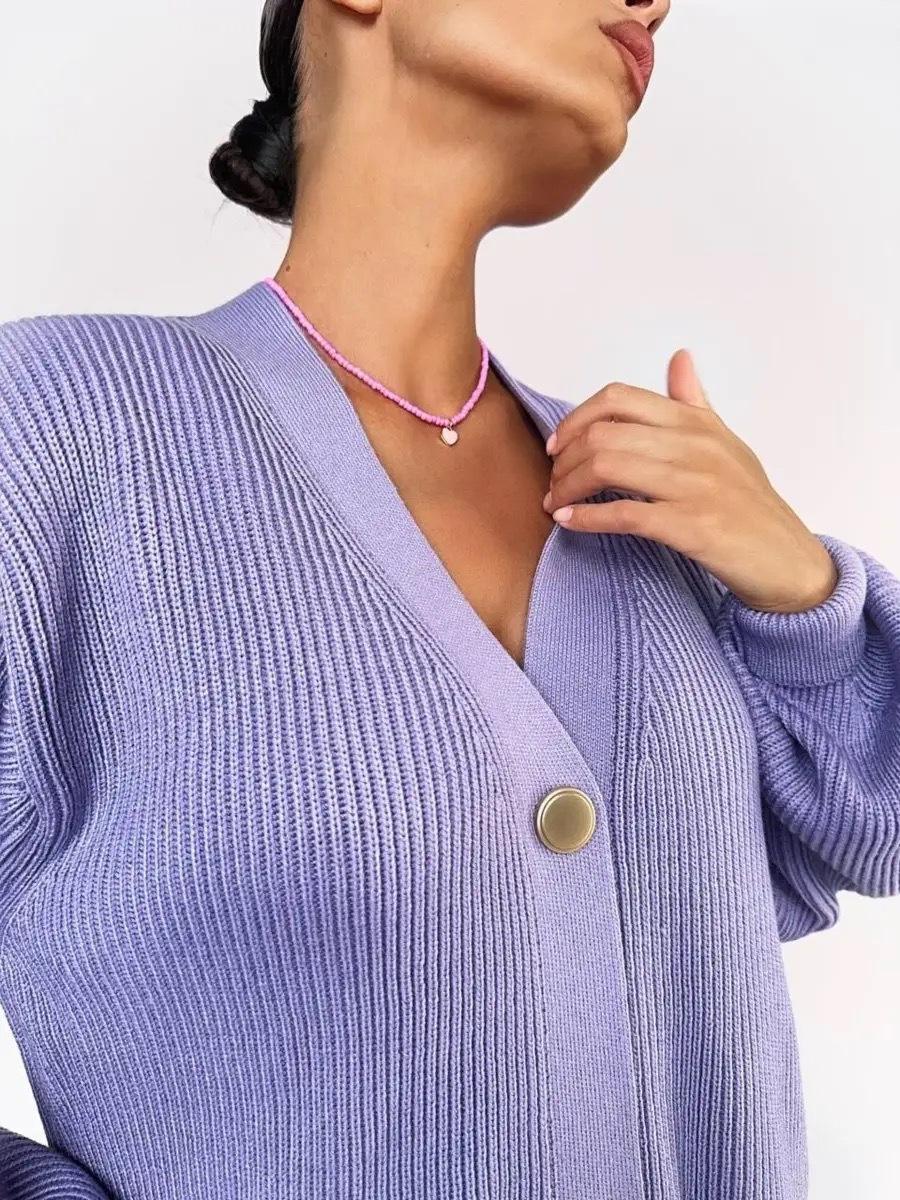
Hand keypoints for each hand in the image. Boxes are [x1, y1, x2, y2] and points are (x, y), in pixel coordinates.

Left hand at [542, 349, 837, 613]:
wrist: (788, 561)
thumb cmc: (752, 506)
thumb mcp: (726, 444)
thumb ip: (694, 404)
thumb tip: (679, 358)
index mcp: (696, 423)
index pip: (619, 399)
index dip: (576, 419)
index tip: (557, 445)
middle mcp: (695, 446)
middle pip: (604, 433)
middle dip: (564, 459)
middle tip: (552, 481)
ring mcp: (694, 485)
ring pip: (607, 467)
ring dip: (567, 486)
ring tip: (555, 503)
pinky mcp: (692, 526)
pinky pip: (624, 514)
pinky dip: (586, 518)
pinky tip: (569, 523)